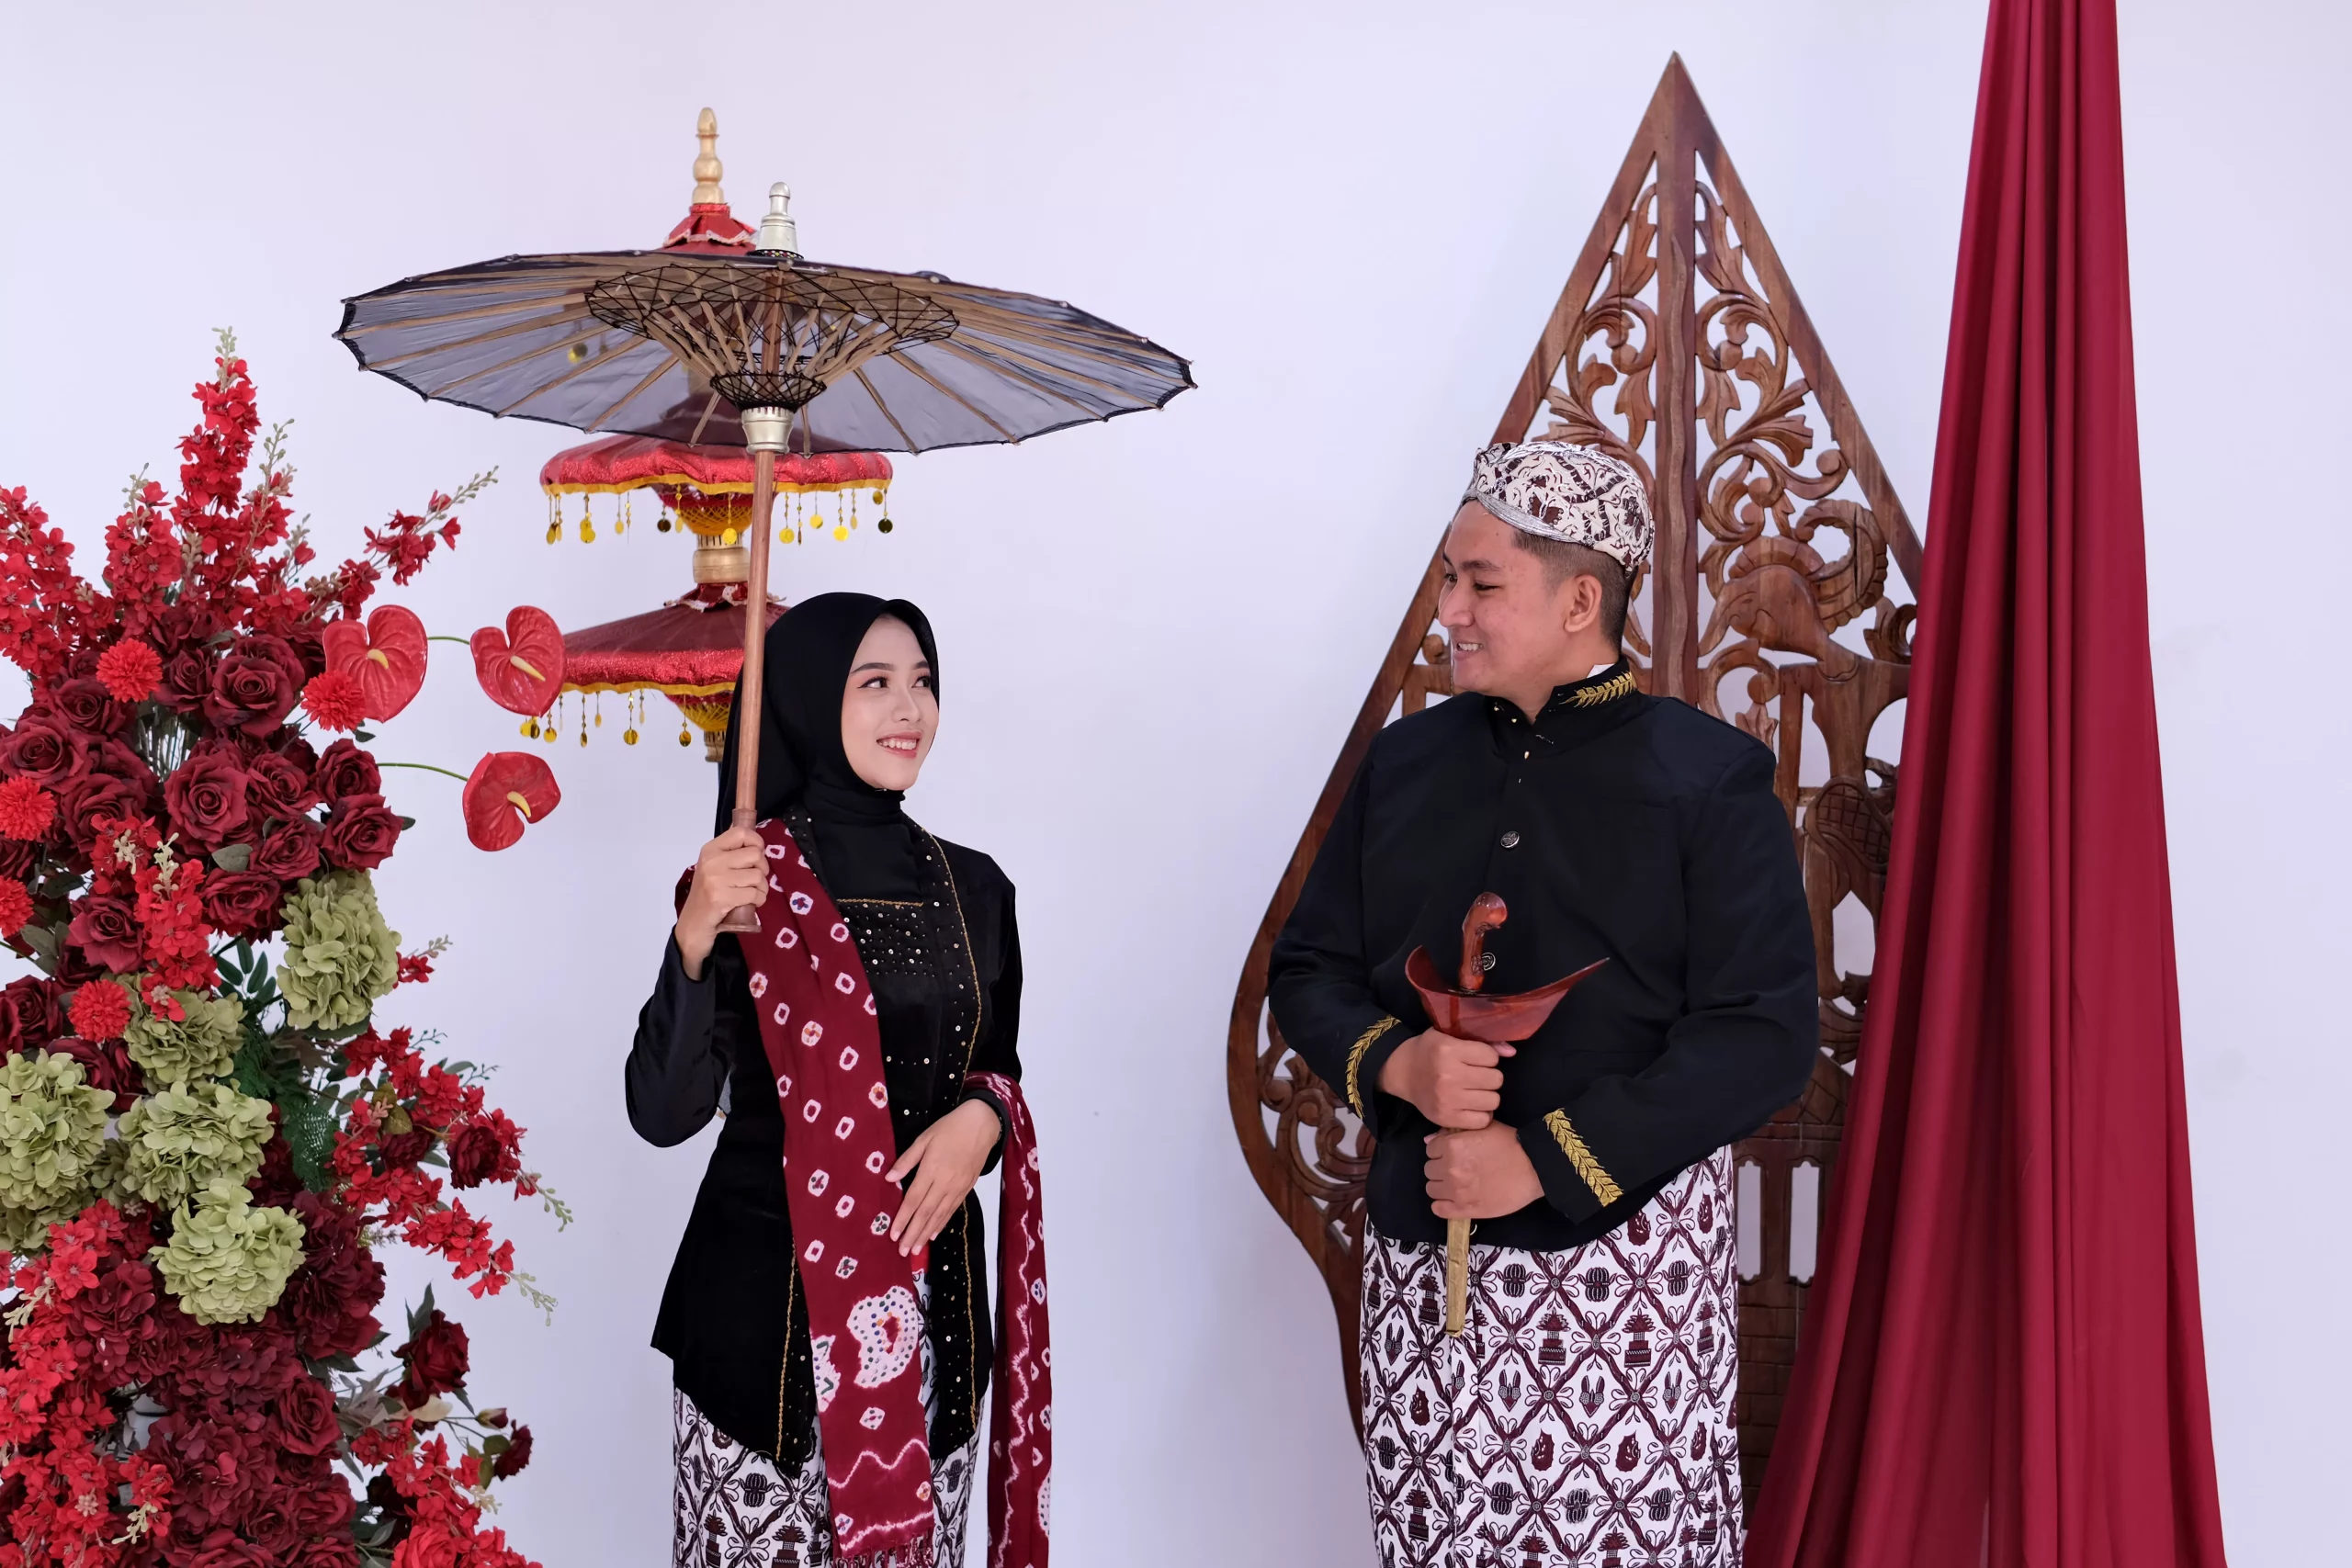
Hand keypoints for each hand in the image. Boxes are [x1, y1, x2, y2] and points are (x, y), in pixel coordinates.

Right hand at [674, 826, 767, 978]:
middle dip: (762, 869)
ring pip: (758, 875)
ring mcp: (716, 879)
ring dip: (761, 887)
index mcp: (710, 849)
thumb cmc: (707, 895)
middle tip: (753, 879)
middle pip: (755, 854)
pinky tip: (750, 903)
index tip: (757, 854)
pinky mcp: (722, 898)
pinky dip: (758, 900)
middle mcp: (712, 861)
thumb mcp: (714, 867)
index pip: (741, 833)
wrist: (693, 924)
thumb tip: (755, 838)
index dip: (757, 841)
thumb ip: (731, 852)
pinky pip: (755, 893)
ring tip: (750, 893)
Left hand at [886, 1099, 1001, 1257]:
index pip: (913, 1199)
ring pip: (939, 1215)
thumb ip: (907, 1160)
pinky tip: (934, 1234)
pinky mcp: (967, 1188)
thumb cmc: (949, 1128)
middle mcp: (945, 1182)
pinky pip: (952, 1210)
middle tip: (903, 1251)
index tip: (893, 1234)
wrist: (982, 1125)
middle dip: (913, 1233)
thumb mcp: (924, 1138)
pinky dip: (942, 1224)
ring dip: (926, 1233)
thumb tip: (889, 1178)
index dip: (903, 1218)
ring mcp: (957, 1187)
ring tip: (916, 1250)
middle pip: (926, 1212)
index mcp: (931, 1169)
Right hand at [1378, 1027, 1516, 1128]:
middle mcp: (1447, 1075)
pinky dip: (1481, 1113)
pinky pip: (1482, 1120)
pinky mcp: (1446, 1118)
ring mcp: (1446, 1099)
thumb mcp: (1451, 1035)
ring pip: (1493, 1100)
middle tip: (1476, 1075)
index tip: (1478, 1059)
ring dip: (1487, 1095)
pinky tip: (1471, 1105)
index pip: (1491, 1057)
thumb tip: (1512, 1052)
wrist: (1403, 1073)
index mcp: (1448, 1049)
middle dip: (1489, 1076)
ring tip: (1474, 1090)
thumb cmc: (1430, 1051)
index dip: (1488, 1057)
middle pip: (1495, 1079)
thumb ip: (1484, 1041)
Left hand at [1425, 1124, 1543, 1219]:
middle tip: (1456, 1169)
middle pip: (1429, 1170)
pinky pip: (1439, 1209)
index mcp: (1452, 1145)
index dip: (1441, 1150)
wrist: (1534, 1167)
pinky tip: (1453, 1201)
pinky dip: (1442, 1206)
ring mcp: (1456, 1190)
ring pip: (1431, 1189)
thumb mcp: (1482, 1127)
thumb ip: (1453, 1132)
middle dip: (1440, 1168)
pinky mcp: (1465, 1209)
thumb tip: (1430, 1139)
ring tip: (1456, 1185)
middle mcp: (1449, 1168)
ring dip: (1441, 1186)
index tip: (1451, 1154)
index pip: (1430, 1149)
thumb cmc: (1511, 1143)